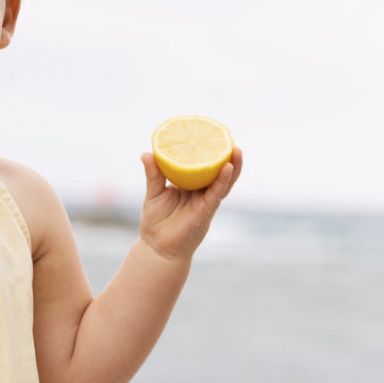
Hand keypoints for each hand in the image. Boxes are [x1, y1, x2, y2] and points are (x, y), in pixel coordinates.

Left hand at [137, 146, 241, 260]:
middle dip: (228, 157)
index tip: (214, 135)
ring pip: (224, 182)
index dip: (211, 154)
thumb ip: (153, 174)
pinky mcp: (206, 212)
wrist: (156, 247)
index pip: (204, 167)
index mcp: (190, 186)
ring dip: (232, 167)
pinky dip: (222, 181)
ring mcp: (205, 202)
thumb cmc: (155, 221)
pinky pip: (217, 194)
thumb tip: (146, 153)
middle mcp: (201, 193)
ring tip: (237, 150)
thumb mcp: (153, 193)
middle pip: (219, 172)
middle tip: (231, 139)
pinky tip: (227, 169)